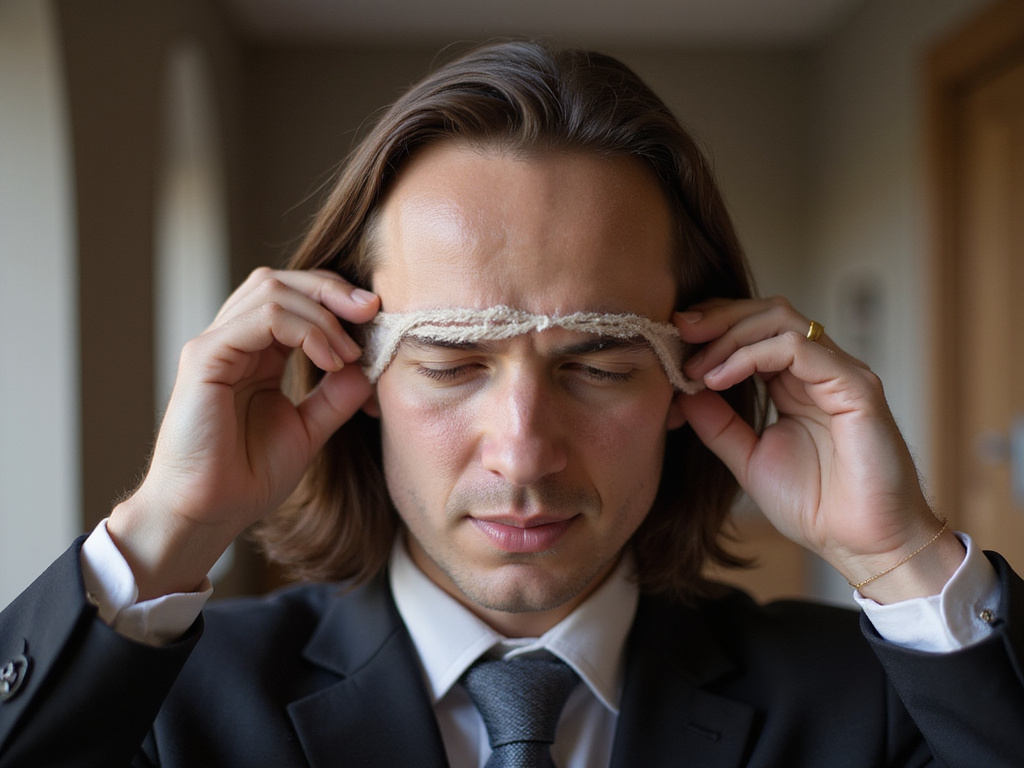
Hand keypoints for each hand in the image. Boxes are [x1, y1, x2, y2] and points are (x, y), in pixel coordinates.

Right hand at [108, 268, 379, 599]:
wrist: (208, 513)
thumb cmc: (247, 477)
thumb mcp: (309, 429)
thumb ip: (337, 395)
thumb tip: (370, 364)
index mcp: (255, 353)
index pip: (294, 297)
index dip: (335, 299)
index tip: (375, 318)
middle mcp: (233, 341)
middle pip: (281, 280)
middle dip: (331, 289)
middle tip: (370, 311)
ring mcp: (215, 345)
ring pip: (272, 290)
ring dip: (322, 314)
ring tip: (347, 353)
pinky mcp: (205, 357)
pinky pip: (260, 318)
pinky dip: (303, 330)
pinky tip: (328, 360)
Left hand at [676, 297, 963, 602]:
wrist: (860, 544)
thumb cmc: (815, 506)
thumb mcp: (748, 459)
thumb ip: (717, 424)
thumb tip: (682, 391)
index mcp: (796, 383)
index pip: (755, 330)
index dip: (713, 327)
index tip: (673, 341)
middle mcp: (820, 370)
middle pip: (767, 313)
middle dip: (717, 317)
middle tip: (677, 333)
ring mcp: (840, 374)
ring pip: (781, 320)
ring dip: (729, 334)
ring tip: (696, 364)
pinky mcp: (855, 386)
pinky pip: (797, 348)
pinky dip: (751, 355)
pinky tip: (719, 378)